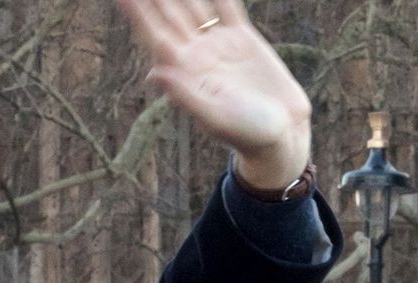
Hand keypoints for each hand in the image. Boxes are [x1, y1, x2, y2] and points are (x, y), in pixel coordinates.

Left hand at [116, 0, 313, 190]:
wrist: (280, 134)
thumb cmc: (246, 133)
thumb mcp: (214, 118)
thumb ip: (185, 95)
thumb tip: (152, 74)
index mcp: (183, 71)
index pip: (153, 34)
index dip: (137, 12)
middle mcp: (196, 54)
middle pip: (167, 14)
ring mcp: (218, 44)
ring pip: (192, 5)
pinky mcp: (243, 39)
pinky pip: (226, 6)